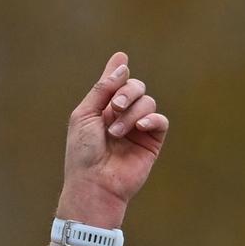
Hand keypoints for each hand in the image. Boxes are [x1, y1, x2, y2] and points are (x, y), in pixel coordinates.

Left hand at [56, 52, 169, 227]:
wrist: (94, 183)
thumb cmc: (83, 153)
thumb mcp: (84, 115)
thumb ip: (102, 88)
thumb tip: (122, 62)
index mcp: (102, 110)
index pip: (117, 83)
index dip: (119, 73)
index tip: (120, 61)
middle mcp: (121, 116)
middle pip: (137, 87)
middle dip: (127, 92)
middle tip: (115, 107)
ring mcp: (137, 129)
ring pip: (148, 102)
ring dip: (132, 113)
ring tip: (116, 133)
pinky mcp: (151, 142)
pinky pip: (161, 121)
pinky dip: (152, 119)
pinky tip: (140, 127)